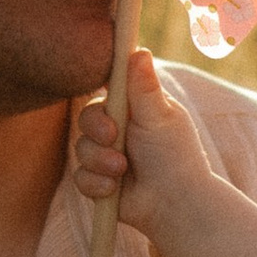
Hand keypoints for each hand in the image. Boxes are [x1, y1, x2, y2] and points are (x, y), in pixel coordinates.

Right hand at [70, 49, 214, 241]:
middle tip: (112, 136)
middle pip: (86, 117)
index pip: (107, 90)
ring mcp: (106, 155)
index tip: (109, 101)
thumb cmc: (176, 158)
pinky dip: (96, 183)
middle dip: (96, 127)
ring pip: (80, 149)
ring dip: (99, 160)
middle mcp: (118, 129)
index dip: (102, 93)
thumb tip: (140, 51)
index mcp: (134, 108)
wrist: (176, 205)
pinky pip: (80, 177)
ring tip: (122, 170)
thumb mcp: (160, 118)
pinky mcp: (98, 181)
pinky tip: (114, 190)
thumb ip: (145, 88)